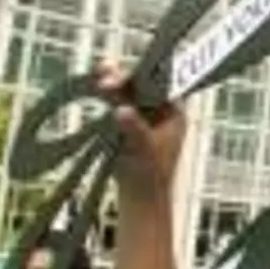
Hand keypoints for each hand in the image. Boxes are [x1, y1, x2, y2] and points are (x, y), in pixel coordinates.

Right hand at [95, 61, 185, 201]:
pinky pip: (116, 104)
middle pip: (141, 86)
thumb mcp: (143, 149)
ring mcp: (143, 116)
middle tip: (106, 71)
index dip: (144, 75)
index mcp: (175, 114)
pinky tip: (94, 85)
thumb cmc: (149, 175)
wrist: (139, 197)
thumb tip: (121, 110)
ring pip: (127, 93)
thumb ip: (133, 128)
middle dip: (123, 78)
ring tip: (100, 74)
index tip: (127, 73)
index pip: (161, 87)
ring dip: (112, 83)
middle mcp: (161, 110)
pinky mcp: (127, 123)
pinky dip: (106, 96)